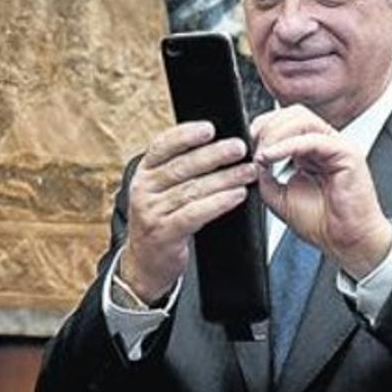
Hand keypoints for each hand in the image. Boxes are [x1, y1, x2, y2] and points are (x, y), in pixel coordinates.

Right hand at [118, 122, 257, 301]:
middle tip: (239, 148)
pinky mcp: (164, 233)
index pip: (162, 146)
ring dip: (224, 178)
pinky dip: (218, 203)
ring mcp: (151, 212)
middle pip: (181, 167)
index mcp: (143, 173)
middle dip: (214, 155)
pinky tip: (236, 195)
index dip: (186, 135)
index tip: (210, 128)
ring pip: (192, 189)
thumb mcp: (160, 191)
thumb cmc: (161, 221)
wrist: (144, 263)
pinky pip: (195, 213)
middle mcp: (143, 189)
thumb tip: (217, 145)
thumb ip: (180, 170)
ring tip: (247, 171)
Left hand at [250, 105, 391, 278]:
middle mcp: (324, 143)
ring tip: (262, 155)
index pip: (286, 120)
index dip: (264, 126)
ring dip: (275, 134)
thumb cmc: (321, 222)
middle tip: (253, 147)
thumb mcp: (279, 196)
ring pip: (302, 119)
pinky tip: (271, 157)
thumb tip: (253, 158)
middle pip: (293, 113)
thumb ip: (265, 174)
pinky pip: (312, 139)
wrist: (345, 242)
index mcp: (310, 150)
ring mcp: (337, 145)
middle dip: (267, 126)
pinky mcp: (347, 153)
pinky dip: (287, 145)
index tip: (247, 144)